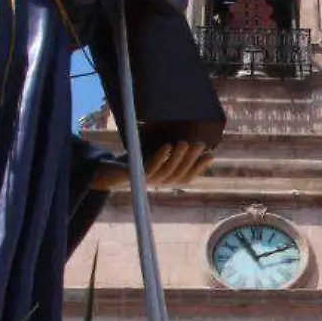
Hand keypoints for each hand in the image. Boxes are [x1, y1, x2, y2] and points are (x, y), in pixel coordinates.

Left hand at [87, 143, 215, 190]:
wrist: (111, 170)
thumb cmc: (136, 161)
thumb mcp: (155, 154)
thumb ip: (170, 150)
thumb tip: (187, 138)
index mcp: (167, 179)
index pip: (188, 176)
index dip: (199, 167)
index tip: (211, 155)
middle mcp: (160, 183)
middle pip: (179, 173)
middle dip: (191, 158)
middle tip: (201, 144)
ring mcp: (149, 181)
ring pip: (167, 171)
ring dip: (177, 157)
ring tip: (184, 143)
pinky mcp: (137, 176)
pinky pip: (151, 168)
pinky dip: (160, 157)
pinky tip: (167, 146)